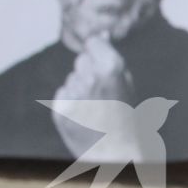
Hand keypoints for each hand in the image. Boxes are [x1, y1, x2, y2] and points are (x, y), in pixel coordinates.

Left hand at [50, 41, 137, 158]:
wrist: (115, 154)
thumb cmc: (126, 117)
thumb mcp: (127, 84)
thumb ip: (112, 57)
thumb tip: (101, 34)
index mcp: (110, 67)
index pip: (92, 42)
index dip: (98, 52)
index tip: (102, 62)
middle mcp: (89, 77)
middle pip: (81, 61)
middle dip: (88, 71)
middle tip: (101, 93)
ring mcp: (73, 93)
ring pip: (71, 79)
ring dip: (79, 88)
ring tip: (94, 108)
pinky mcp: (60, 108)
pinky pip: (63, 94)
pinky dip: (70, 102)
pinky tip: (83, 116)